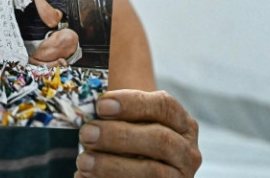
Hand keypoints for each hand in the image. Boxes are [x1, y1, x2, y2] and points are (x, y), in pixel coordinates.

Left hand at [75, 90, 200, 176]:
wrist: (131, 166)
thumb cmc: (125, 136)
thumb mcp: (125, 120)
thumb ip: (113, 109)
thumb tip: (88, 98)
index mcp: (181, 122)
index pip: (164, 106)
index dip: (132, 104)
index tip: (100, 105)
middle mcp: (186, 151)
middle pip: (160, 140)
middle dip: (119, 136)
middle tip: (87, 133)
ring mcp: (179, 177)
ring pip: (153, 172)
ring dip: (112, 166)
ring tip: (83, 161)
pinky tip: (84, 177)